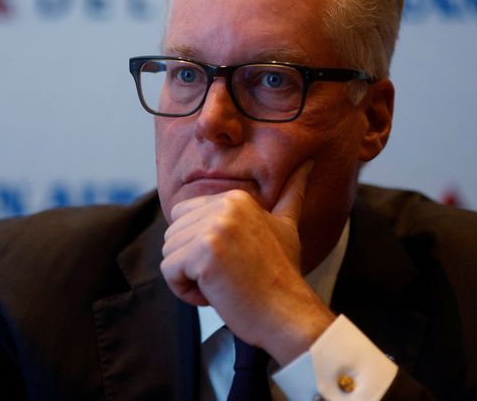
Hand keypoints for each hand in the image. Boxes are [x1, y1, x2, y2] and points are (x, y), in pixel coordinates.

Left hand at [160, 161, 335, 363]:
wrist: (288, 313)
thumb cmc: (282, 276)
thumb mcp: (286, 226)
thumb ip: (291, 194)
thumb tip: (308, 162)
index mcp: (236, 198)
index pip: (183, 215)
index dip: (198, 245)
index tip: (229, 261)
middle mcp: (224, 207)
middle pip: (173, 234)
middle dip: (191, 261)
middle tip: (226, 276)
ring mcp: (213, 229)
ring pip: (169, 253)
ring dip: (188, 277)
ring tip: (223, 285)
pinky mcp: (203, 254)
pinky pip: (169, 272)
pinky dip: (184, 291)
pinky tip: (214, 295)